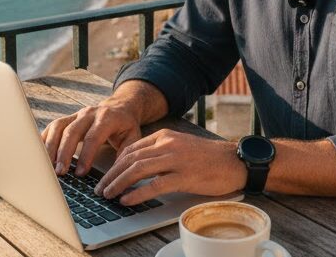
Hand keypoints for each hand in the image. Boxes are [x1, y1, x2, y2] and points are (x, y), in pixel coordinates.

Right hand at [41, 98, 142, 176]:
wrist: (120, 106)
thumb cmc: (125, 125)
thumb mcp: (133, 137)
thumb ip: (125, 153)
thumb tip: (116, 174)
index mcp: (107, 117)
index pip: (93, 136)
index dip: (85, 155)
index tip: (80, 173)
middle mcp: (89, 113)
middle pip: (72, 131)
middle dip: (64, 153)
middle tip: (60, 173)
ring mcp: (75, 114)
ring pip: (58, 127)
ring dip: (50, 147)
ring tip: (47, 167)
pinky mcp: (67, 118)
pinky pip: (52, 127)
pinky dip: (44, 140)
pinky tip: (39, 155)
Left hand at [94, 129, 246, 205]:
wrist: (235, 161)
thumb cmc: (208, 157)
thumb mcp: (181, 146)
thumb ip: (160, 152)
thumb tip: (137, 166)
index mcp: (165, 136)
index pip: (131, 148)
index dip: (114, 163)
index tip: (106, 176)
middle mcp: (168, 144)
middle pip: (130, 158)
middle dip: (111, 174)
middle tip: (100, 188)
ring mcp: (176, 160)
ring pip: (138, 169)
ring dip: (118, 183)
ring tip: (108, 194)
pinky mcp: (185, 176)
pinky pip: (155, 185)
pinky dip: (137, 193)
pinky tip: (127, 200)